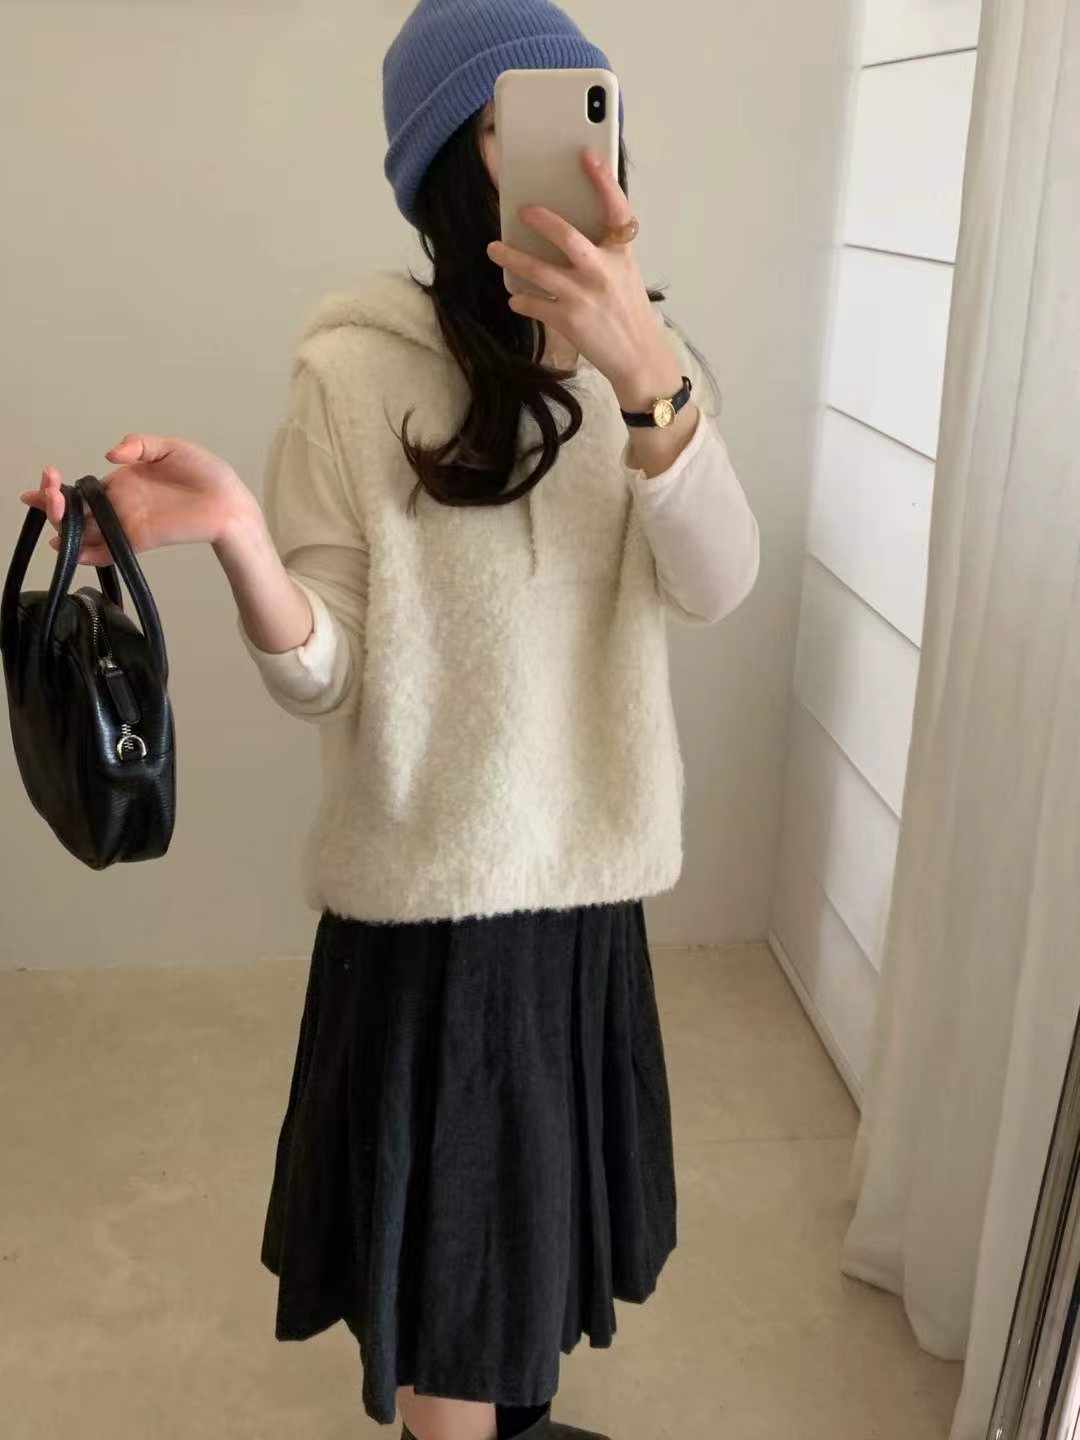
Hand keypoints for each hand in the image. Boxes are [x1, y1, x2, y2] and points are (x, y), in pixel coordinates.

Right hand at [19, 434, 256, 567]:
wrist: (230, 503)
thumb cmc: (207, 475)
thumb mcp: (172, 447)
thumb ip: (140, 445)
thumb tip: (111, 454)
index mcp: (123, 482)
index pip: (82, 488)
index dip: (58, 486)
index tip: (47, 476)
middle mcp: (120, 505)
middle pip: (76, 511)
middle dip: (52, 504)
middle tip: (46, 493)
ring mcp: (128, 524)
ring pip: (85, 532)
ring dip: (63, 526)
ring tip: (54, 514)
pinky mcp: (140, 541)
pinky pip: (109, 552)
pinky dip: (88, 554)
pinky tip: (71, 551)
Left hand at [485, 146, 682, 407]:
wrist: (639, 357)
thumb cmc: (628, 312)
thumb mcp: (624, 274)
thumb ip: (602, 251)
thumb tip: (561, 231)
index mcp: (621, 254)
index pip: (616, 209)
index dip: (602, 180)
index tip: (586, 155)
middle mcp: (604, 272)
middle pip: (567, 237)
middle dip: (542, 221)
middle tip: (523, 210)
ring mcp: (585, 297)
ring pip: (539, 272)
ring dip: (513, 259)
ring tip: (494, 249)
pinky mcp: (570, 322)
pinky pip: (534, 305)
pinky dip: (521, 300)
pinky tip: (514, 297)